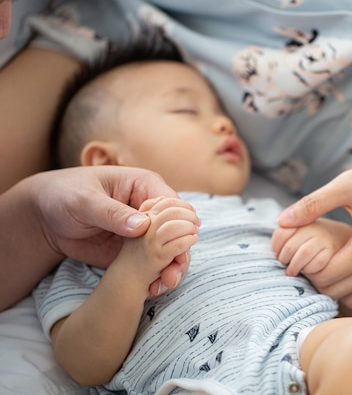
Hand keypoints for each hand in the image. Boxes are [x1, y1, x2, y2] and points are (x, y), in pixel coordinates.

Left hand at [33, 166, 192, 294]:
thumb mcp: (84, 200)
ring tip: (165, 285)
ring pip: (170, 250)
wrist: (45, 217)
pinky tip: (153, 290)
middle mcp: (151, 209)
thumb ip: (113, 212)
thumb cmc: (64, 194)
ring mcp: (145, 232)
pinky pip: (153, 264)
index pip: (174, 205)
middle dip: (179, 251)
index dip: (181, 224)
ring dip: (171, 268)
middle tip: (174, 272)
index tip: (179, 244)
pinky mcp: (136, 252)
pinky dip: (156, 277)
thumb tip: (143, 225)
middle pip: (178, 230)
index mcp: (145, 186)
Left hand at [277, 152, 351, 309]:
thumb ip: (311, 204)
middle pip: (337, 292)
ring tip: (323, 262)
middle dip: (316, 279)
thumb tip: (281, 221)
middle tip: (305, 258)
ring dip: (334, 286)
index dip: (306, 268)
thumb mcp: (345, 186)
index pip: (327, 277)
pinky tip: (341, 263)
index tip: (296, 252)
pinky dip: (351, 286)